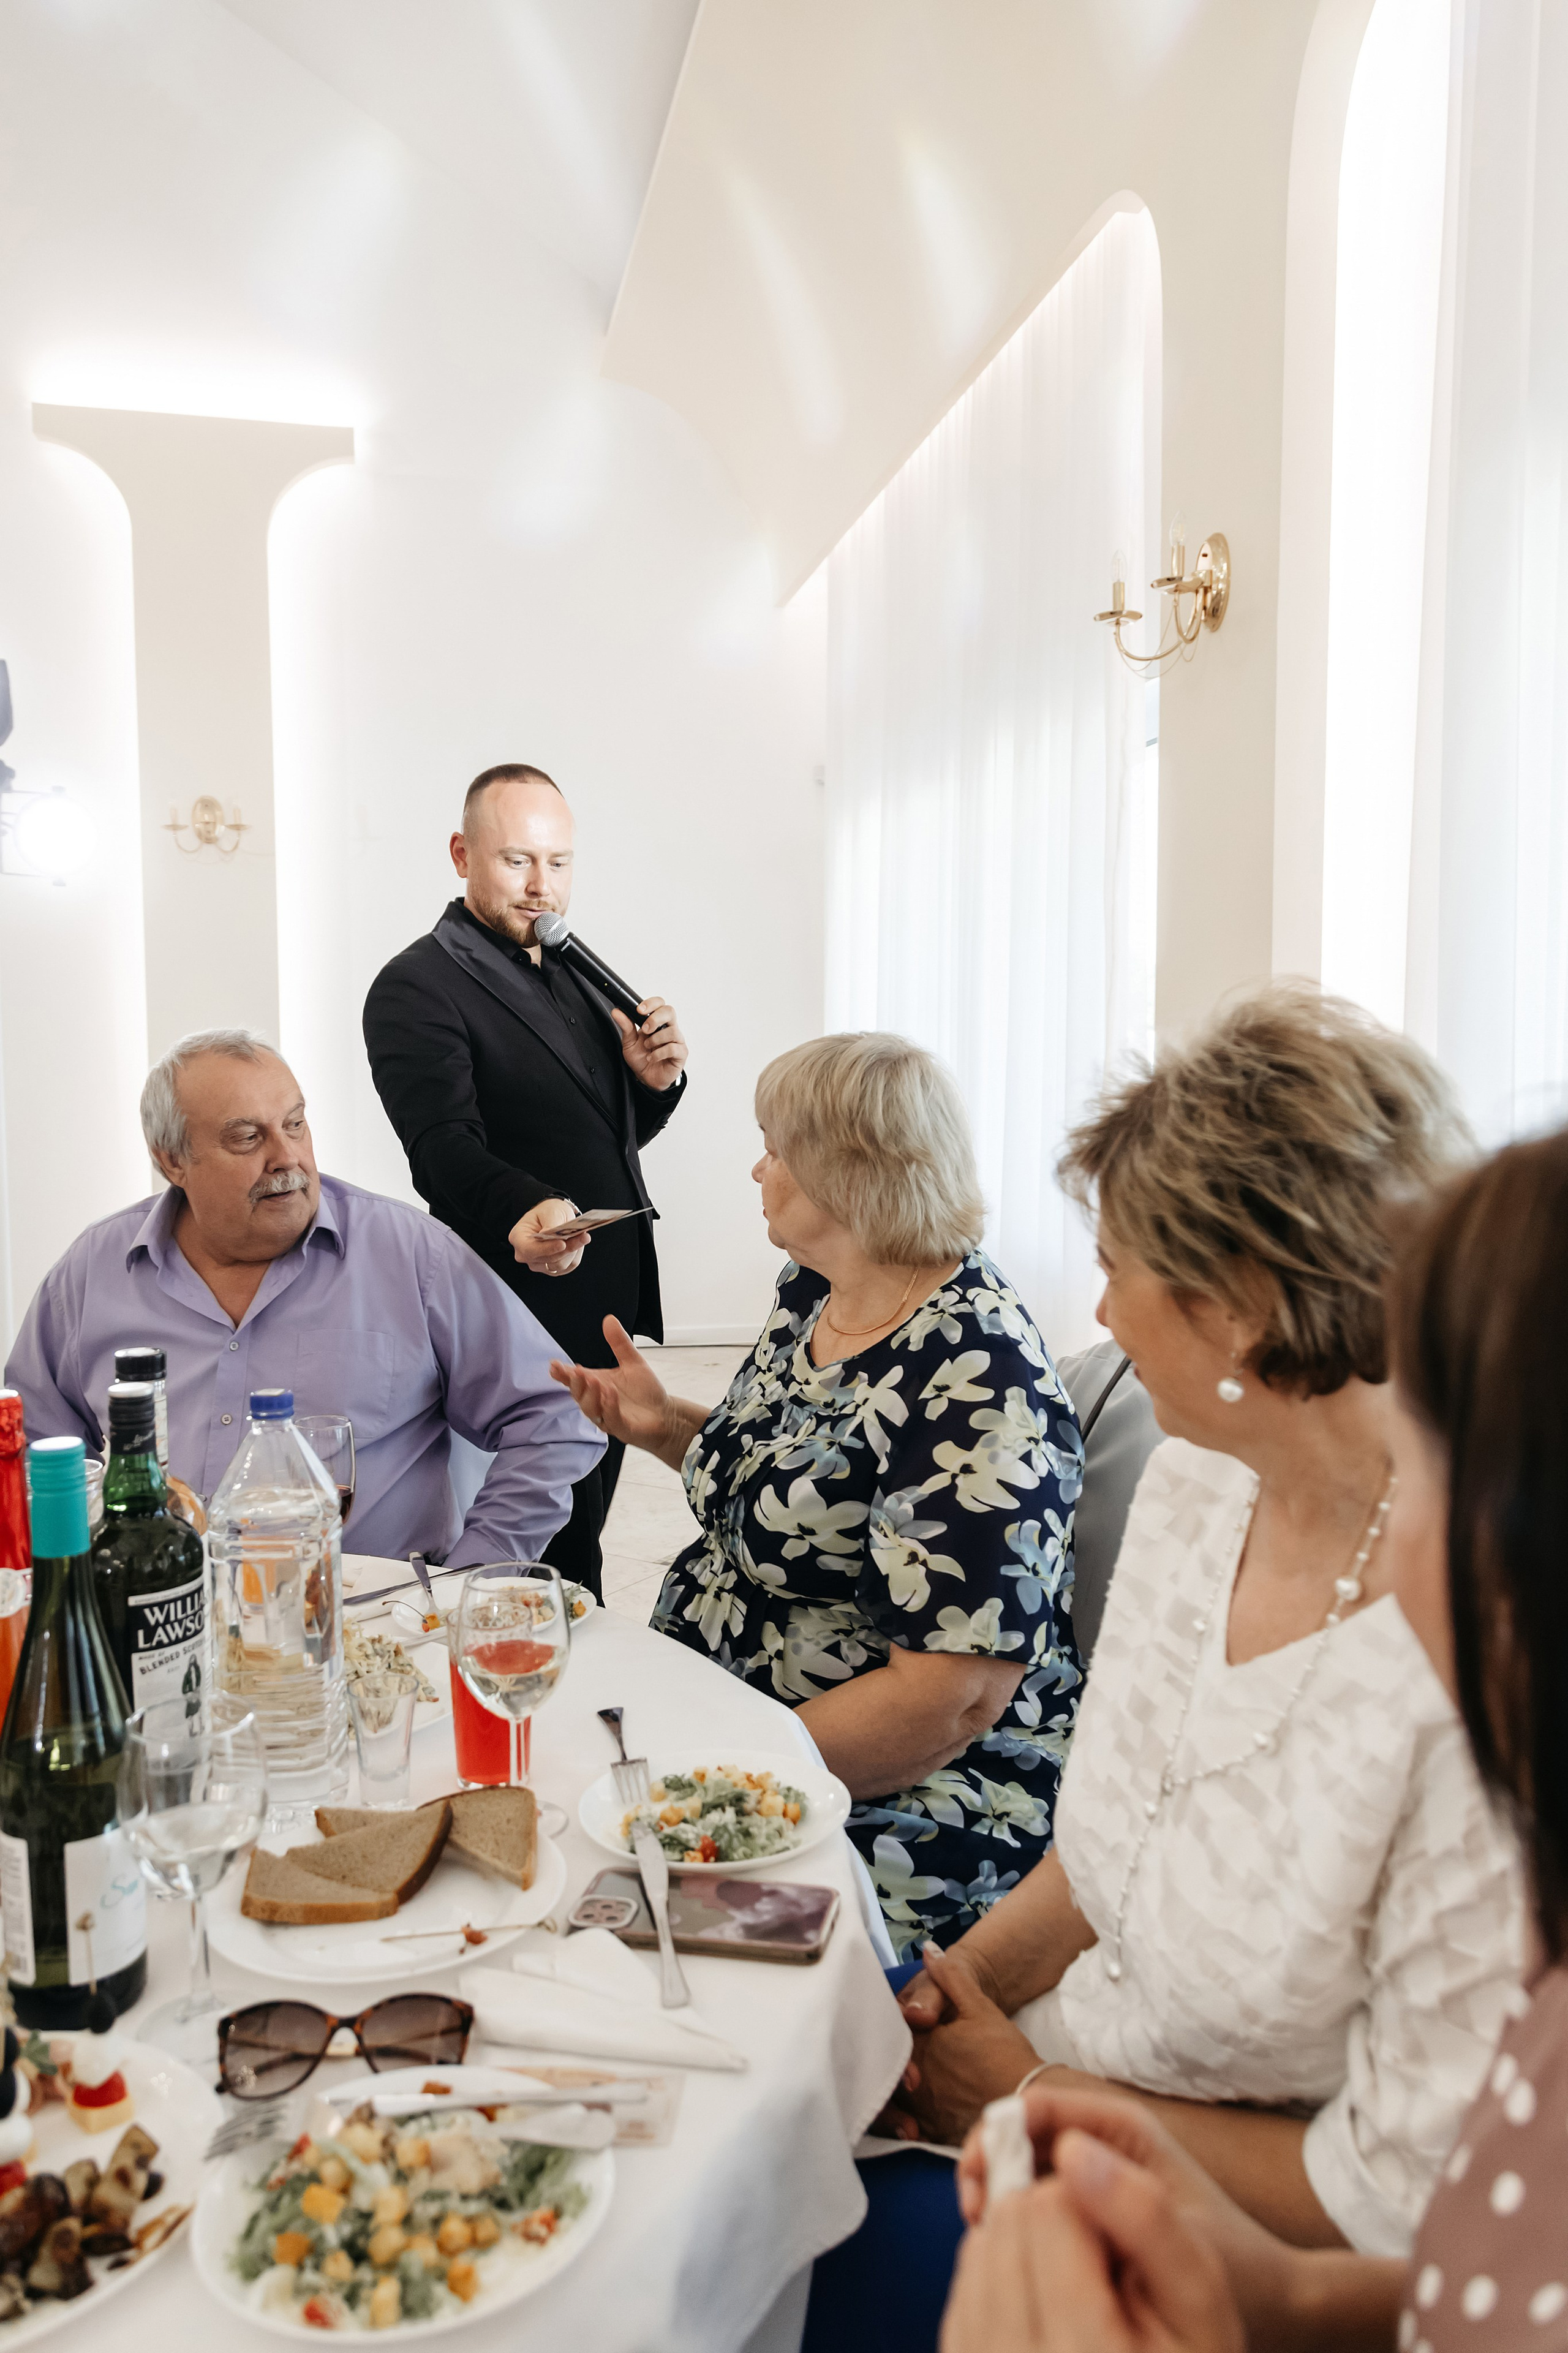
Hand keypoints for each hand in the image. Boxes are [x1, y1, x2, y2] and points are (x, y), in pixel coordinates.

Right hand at [509, 1198, 589, 1275]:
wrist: (553, 1215)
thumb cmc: (548, 1211)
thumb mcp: (551, 1211)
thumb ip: (551, 1223)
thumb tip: (553, 1235)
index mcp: (518, 1237)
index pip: (530, 1250)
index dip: (547, 1249)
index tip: (563, 1243)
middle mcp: (525, 1254)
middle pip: (548, 1260)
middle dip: (567, 1248)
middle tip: (583, 1236)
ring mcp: (537, 1264)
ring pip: (560, 1265)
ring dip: (573, 1251)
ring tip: (581, 1236)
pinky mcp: (551, 1269)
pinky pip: (568, 1266)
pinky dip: (575, 1255)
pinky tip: (577, 1243)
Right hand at [549, 1315, 677, 1451]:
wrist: (665, 1414)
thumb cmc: (645, 1392)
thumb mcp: (632, 1362)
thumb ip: (619, 1343)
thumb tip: (609, 1319)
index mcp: (597, 1386)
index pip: (574, 1380)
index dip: (562, 1374)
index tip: (554, 1365)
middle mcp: (598, 1402)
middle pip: (579, 1395)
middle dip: (575, 1383)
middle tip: (575, 1371)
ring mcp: (608, 1417)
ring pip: (591, 1410)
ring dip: (590, 1395)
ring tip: (593, 1380)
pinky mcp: (622, 1429)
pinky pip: (611, 1419)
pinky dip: (609, 1406)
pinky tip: (611, 1393)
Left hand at [613, 996, 686, 1090]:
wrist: (646, 1078)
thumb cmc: (641, 1058)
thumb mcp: (629, 1042)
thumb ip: (625, 1026)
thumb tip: (617, 1012)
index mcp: (657, 1022)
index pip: (660, 1004)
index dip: (651, 1003)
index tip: (639, 1010)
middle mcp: (669, 1028)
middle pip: (670, 1011)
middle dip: (655, 1019)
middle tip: (645, 1029)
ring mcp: (677, 1041)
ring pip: (672, 1031)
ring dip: (655, 1039)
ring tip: (647, 1047)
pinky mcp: (681, 1054)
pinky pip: (673, 1048)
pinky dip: (659, 1053)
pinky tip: (651, 1058)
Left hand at [884, 1942, 1040, 2144]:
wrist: (1028, 2095)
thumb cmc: (1003, 2051)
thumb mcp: (979, 2006)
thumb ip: (951, 1977)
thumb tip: (929, 1949)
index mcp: (921, 2045)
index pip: (889, 2037)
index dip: (886, 2033)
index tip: (887, 2031)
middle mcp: (915, 2080)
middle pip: (885, 2071)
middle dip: (884, 2066)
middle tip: (889, 2062)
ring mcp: (924, 2110)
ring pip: (892, 2103)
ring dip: (890, 2097)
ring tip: (901, 2090)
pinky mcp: (936, 2132)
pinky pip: (909, 2129)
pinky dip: (905, 2123)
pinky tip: (909, 2119)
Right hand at [955, 2086, 1297, 2343]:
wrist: (1272, 2305)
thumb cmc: (1234, 2266)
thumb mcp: (1178, 2229)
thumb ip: (1126, 2199)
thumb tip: (1062, 2161)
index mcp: (1122, 2128)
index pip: (1036, 2108)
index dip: (996, 2138)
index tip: (981, 2187)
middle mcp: (1104, 2145)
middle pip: (1020, 2138)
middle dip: (991, 2173)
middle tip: (979, 2222)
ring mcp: (1098, 2180)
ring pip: (1025, 2175)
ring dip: (1002, 2203)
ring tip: (995, 2247)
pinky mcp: (1096, 2215)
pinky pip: (1042, 2209)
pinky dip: (1021, 2228)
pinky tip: (1019, 2262)